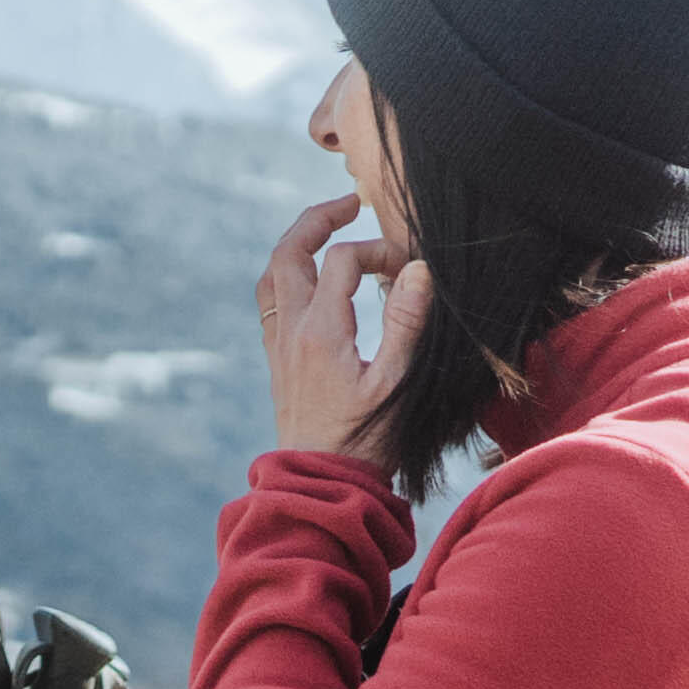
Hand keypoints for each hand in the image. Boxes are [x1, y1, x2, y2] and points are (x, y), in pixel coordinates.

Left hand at [257, 191, 416, 464]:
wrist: (321, 485)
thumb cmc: (366, 442)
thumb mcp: (397, 384)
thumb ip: (407, 323)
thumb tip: (418, 268)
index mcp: (320, 332)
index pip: (342, 261)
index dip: (376, 250)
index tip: (408, 265)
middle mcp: (291, 332)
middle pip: (288, 253)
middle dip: (317, 220)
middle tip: (351, 203)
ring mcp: (279, 346)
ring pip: (272, 275)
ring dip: (297, 245)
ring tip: (328, 231)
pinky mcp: (278, 361)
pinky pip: (271, 301)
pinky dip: (288, 275)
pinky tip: (313, 280)